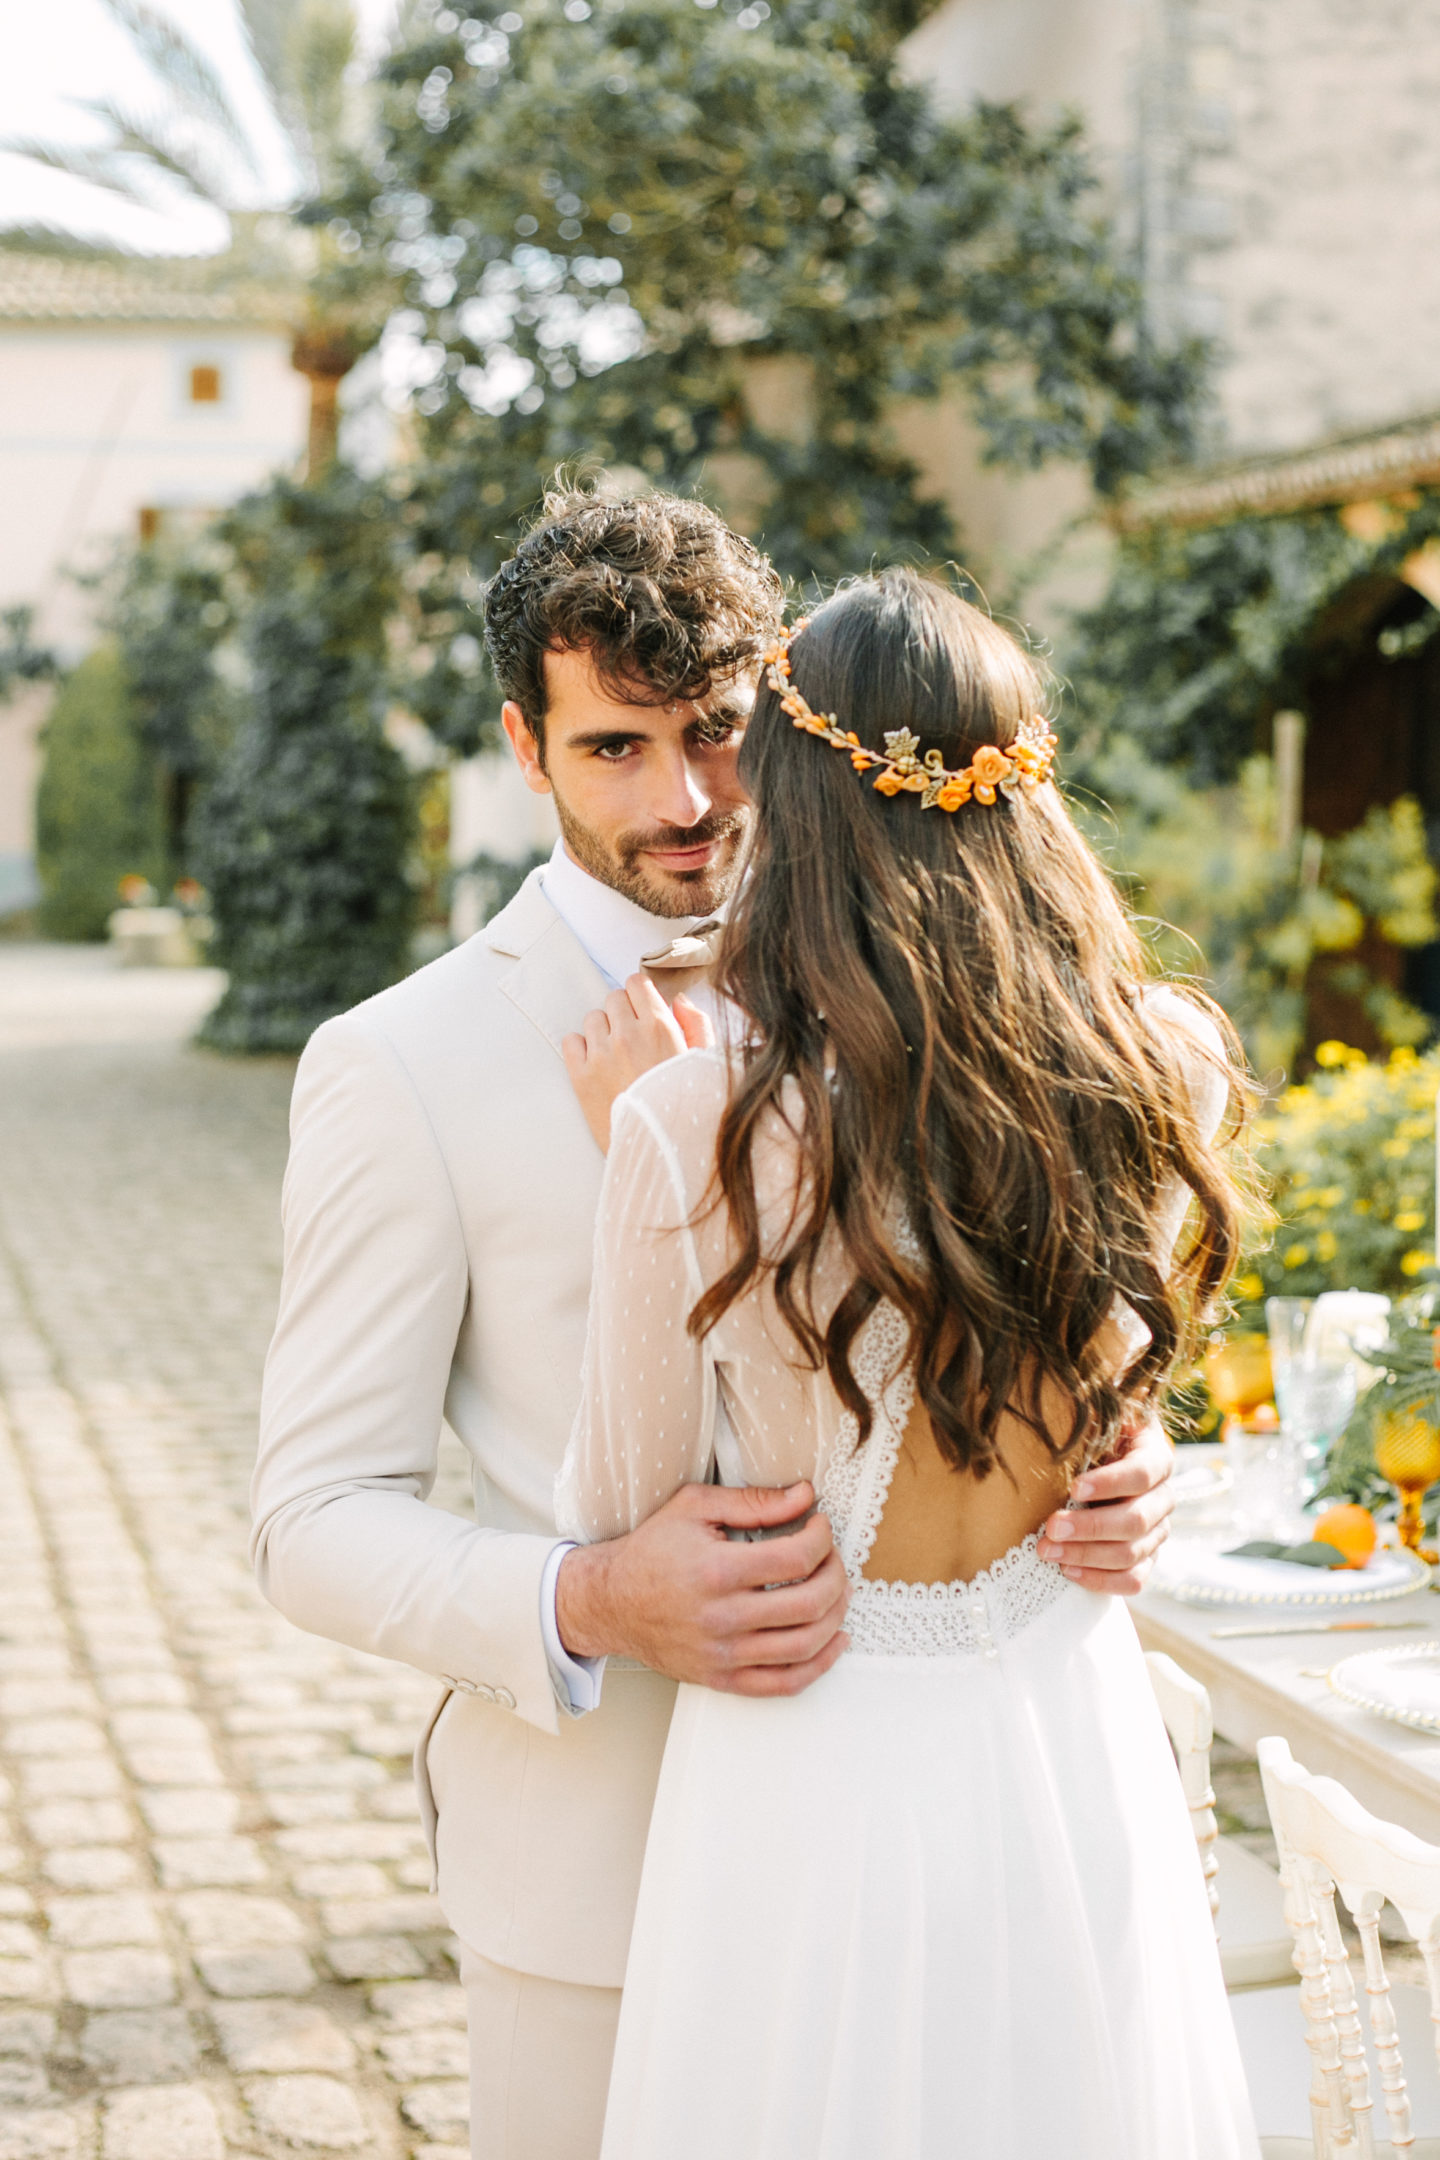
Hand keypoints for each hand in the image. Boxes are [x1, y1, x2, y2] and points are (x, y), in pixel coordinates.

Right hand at [554, 1481, 849, 1696]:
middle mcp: (722, 1616)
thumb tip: (804, 1496)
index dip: (822, 1539)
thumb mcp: (695, 1507)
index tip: (820, 1528)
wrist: (610, 1602)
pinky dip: (819, 1665)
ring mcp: (723, 1654)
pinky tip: (833, 1641)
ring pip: (804, 1645)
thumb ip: (753, 1501)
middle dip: (836, 1575)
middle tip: (833, 1558)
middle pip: (809, 1603)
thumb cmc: (651, 1551)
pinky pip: (784, 1683)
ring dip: (835, 1616)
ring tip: (838, 1593)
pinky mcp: (722, 1678)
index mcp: (716, 1569)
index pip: (796, 1558)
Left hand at [562, 973, 711, 1151]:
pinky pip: (571, 1041)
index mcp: (661, 1026)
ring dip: (603, 1031)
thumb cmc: (690, 1106)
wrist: (664, 1150)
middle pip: (613, 998)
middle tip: (633, 1039)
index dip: (641, 996)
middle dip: (624, 1014)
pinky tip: (597, 1066)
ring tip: (616, 1056)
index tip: (644, 1012)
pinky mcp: (581, 1076)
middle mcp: (628, 1034)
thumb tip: (679, 1000)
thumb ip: (697, 1024)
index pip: (636, 983)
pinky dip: (581, 1049)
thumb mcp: (705, 1062)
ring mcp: (601, 1054)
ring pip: (592, 1018)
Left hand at [1036, 1409, 1173, 1593]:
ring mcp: (1157, 1531)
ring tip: (1047, 1552)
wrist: (1095, 1464)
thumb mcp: (1093, 1418)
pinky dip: (1101, 1581)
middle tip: (1050, 1528)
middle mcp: (1163, 1496)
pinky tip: (1069, 1571)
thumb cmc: (1089, 1437)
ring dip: (1087, 1556)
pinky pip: (1134, 1580)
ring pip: (1133, 1553)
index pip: (1144, 1472)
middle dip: (1090, 1527)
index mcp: (1155, 1455)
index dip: (1111, 1482)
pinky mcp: (1146, 1558)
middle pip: (1137, 1519)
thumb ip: (1087, 1409)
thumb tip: (1064, 1394)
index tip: (1074, 1487)